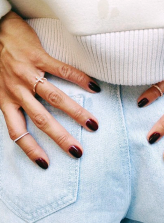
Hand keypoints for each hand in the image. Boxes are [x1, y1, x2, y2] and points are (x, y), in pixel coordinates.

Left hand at [0, 11, 99, 168]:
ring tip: (92, 124)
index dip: (30, 149)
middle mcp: (16, 91)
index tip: (45, 164)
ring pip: (54, 98)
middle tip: (78, 151)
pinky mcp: (38, 56)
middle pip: (42, 119)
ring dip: (75, 112)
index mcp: (5, 100)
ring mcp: (28, 74)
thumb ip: (12, 99)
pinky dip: (79, 79)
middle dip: (61, 137)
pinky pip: (62, 70)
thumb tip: (29, 114)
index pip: (17, 132)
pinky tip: (94, 87)